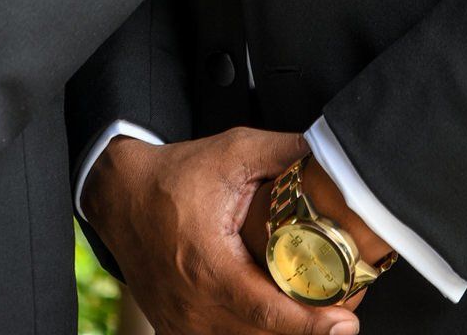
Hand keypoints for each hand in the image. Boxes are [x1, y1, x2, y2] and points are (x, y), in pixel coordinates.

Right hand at [84, 128, 363, 334]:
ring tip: (318, 314)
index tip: (345, 322)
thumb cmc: (174, 175)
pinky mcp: (177, 329)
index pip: (267, 311)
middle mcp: (193, 308)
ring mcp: (183, 325)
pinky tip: (277, 316)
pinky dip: (253, 333)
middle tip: (344, 309)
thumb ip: (284, 153)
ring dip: (280, 332)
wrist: (121, 196)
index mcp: (209, 268)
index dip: (310, 323)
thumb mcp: (233, 151)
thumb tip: (331, 158)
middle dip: (306, 328)